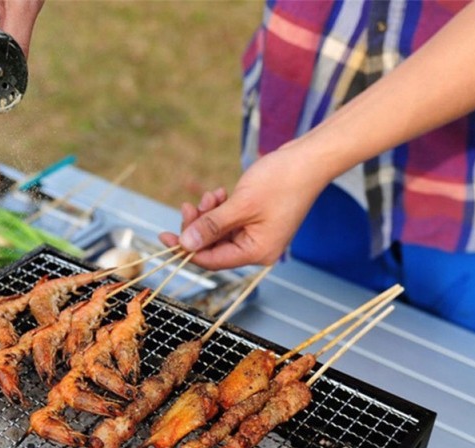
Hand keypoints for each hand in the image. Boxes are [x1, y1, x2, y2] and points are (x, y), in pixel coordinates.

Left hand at [159, 142, 328, 270]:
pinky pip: (229, 222)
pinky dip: (220, 209)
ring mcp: (258, 235)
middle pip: (213, 247)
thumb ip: (211, 226)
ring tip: (211, 194)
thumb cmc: (282, 181)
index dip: (187, 250)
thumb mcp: (240, 204)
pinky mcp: (258, 221)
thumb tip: (185, 245)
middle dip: (198, 227)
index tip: (165, 238)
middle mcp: (258, 249)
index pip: (212, 261)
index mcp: (256, 252)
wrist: (310, 159)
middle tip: (188, 206)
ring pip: (219, 232)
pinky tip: (220, 193)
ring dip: (209, 214)